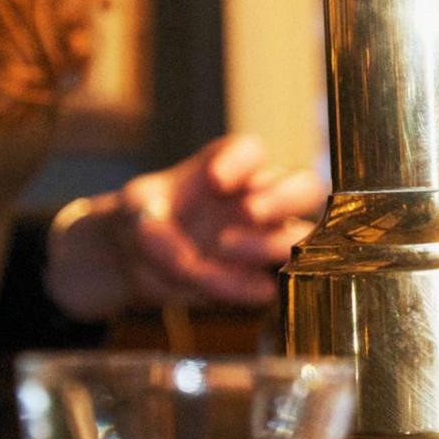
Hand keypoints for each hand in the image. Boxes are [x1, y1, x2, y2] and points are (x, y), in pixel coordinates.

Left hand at [45, 135, 327, 321]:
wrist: (132, 257)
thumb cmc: (141, 215)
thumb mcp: (133, 205)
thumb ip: (150, 213)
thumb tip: (173, 242)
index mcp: (234, 167)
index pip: (257, 153)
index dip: (243, 163)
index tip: (213, 180)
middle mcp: (260, 200)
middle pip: (306, 188)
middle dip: (285, 199)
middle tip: (249, 212)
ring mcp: (264, 242)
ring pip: (301, 238)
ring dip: (268, 243)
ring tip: (223, 246)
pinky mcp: (254, 280)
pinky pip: (266, 286)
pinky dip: (239, 284)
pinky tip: (205, 278)